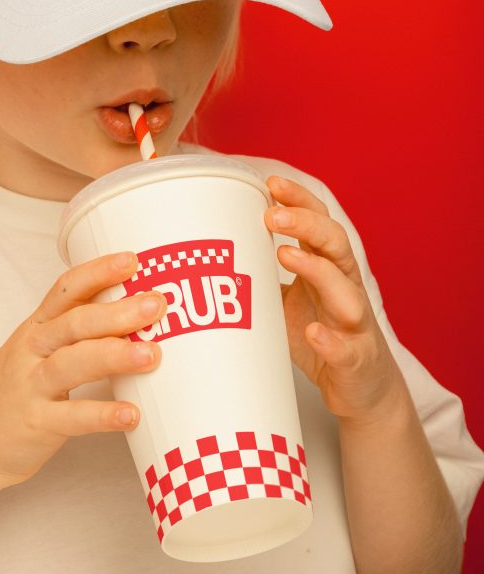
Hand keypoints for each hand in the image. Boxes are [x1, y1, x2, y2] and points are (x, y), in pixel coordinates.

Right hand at [0, 252, 165, 492]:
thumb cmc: (16, 390)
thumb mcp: (38, 351)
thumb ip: (78, 334)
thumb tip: (139, 316)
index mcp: (38, 326)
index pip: (67, 288)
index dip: (98, 271)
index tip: (133, 260)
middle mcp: (33, 349)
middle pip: (75, 322)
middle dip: (118, 311)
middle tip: (157, 305)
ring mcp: (31, 385)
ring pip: (73, 363)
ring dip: (114, 355)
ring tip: (152, 355)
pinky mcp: (35, 423)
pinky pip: (72, 417)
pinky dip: (102, 415)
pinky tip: (132, 415)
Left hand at [264, 175, 406, 424]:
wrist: (362, 390)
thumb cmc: (322, 335)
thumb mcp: (287, 300)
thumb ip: (262, 275)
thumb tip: (212, 253)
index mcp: (328, 268)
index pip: (319, 223)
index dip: (300, 201)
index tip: (271, 182)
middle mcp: (346, 288)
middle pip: (335, 244)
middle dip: (305, 223)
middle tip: (271, 213)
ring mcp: (355, 324)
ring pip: (346, 290)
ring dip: (317, 270)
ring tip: (285, 253)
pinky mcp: (357, 361)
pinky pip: (347, 349)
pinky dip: (331, 340)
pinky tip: (315, 332)